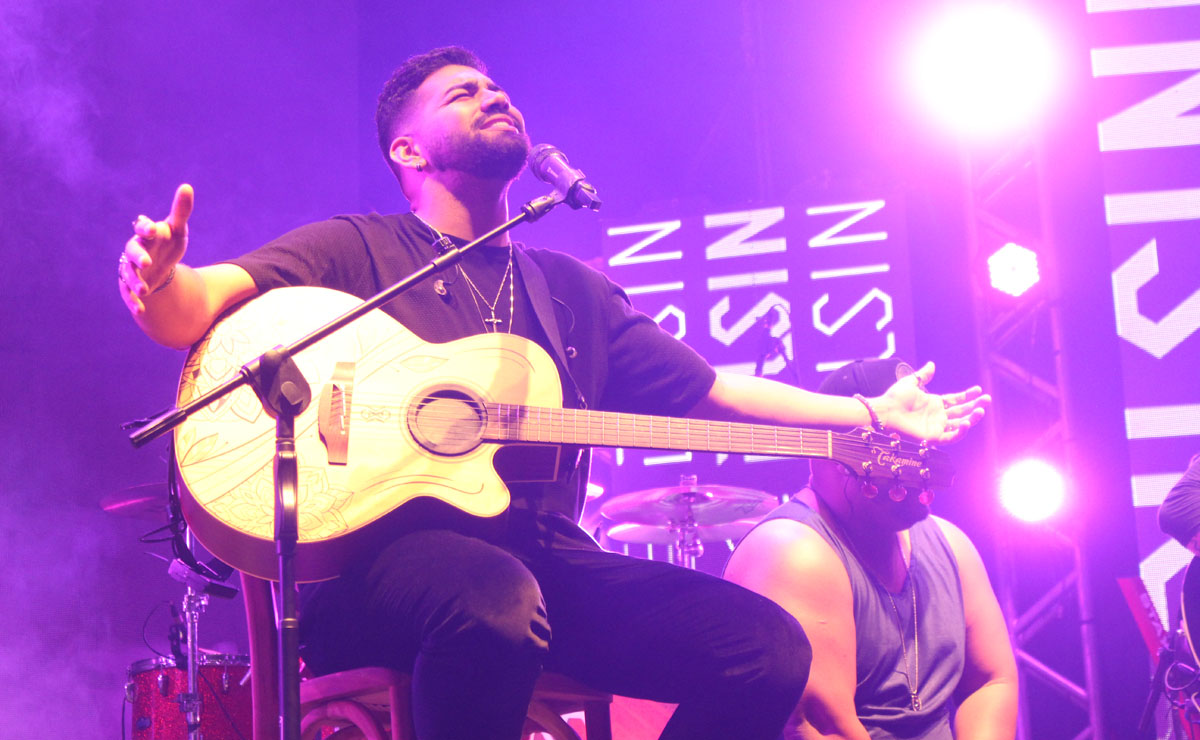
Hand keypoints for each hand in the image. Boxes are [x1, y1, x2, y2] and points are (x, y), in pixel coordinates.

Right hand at [118, 183, 193, 312]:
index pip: (142, 228)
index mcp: (147, 235)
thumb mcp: (177, 229)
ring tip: (144, 290)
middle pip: (131, 251)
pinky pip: (128, 294)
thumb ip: (181, 211)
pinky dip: (133, 301)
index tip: (151, 229)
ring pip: (127, 274)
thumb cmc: (167, 243)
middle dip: (137, 256)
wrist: (160, 265)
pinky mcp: (130, 285)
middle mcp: (135, 250)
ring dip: (134, 281)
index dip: (145, 228)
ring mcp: (131, 268)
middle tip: (147, 262)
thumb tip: (187, 187)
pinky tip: (140, 310)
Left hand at [876, 361, 989, 443]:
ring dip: (972, 419)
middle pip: (962, 412)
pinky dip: (961, 432)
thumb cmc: (894, 398)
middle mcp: (938, 416)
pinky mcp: (933, 437)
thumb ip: (923, 375)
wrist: (885, 411)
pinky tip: (967, 422)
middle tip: (987, 399)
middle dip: (975, 406)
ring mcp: (936, 427)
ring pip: (960, 425)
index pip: (956, 400)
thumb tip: (932, 364)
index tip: (979, 390)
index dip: (968, 396)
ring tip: (981, 410)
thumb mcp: (911, 383)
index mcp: (934, 404)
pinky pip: (951, 437)